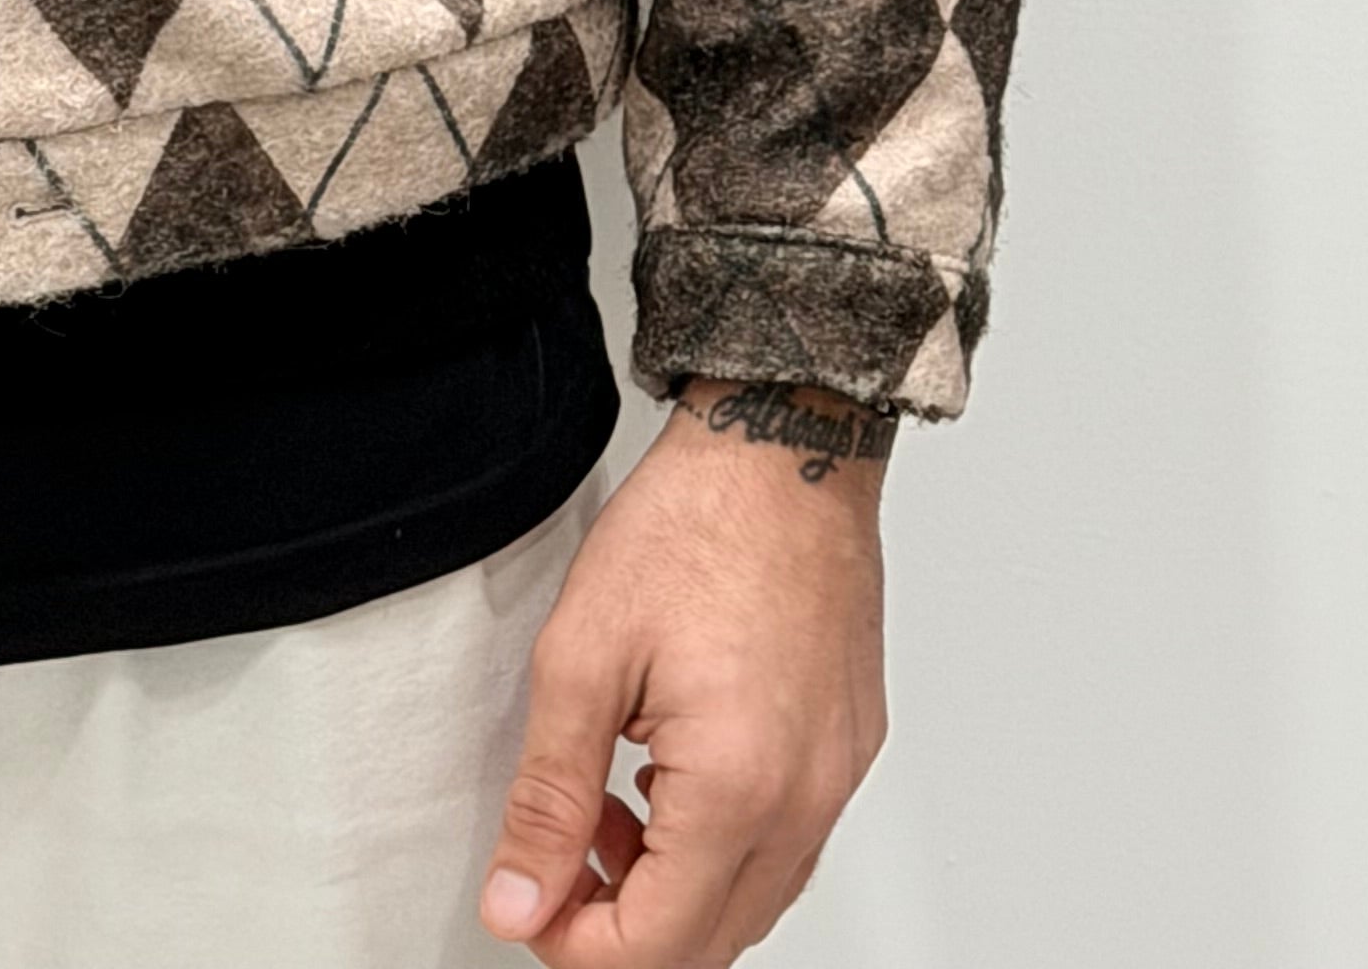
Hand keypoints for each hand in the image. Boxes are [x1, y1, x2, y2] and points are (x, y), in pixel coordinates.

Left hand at [478, 382, 891, 963]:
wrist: (781, 449)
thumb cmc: (693, 527)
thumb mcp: (581, 657)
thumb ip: (547, 797)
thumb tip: (520, 898)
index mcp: (739, 788)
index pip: (659, 945)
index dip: (577, 947)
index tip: (528, 906)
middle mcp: (806, 801)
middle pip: (711, 941)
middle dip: (621, 924)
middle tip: (556, 861)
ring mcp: (837, 779)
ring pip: (751, 900)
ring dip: (670, 885)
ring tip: (604, 807)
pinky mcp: (847, 751)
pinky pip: (785, 844)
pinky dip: (719, 842)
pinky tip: (666, 778)